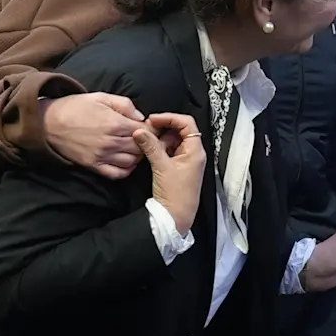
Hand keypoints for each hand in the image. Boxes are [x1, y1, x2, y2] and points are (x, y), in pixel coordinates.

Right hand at [45, 91, 147, 177]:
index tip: (150, 128)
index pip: (145, 131)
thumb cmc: (75, 107)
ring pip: (132, 162)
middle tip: (145, 139)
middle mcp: (111, 142)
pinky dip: (125, 170)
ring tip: (135, 149)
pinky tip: (125, 161)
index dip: (151, 130)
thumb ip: (125, 105)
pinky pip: (116, 174)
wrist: (48, 122)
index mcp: (115, 123)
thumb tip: (141, 117)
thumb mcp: (101, 97)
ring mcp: (101, 155)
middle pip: (141, 148)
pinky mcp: (92, 165)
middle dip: (147, 143)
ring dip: (137, 156)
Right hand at [136, 112, 205, 236]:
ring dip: (160, 139)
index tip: (153, 119)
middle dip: (163, 128)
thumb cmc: (175, 194)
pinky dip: (160, 148)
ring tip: (146, 141)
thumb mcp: (161, 167)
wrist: (175, 216)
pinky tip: (149, 151)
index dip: (169, 118)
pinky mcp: (179, 167)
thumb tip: (139, 131)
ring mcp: (186, 160)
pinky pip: (170, 151)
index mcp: (195, 150)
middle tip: (146, 130)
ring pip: (173, 141)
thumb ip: (150, 147)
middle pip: (180, 131)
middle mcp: (194, 153)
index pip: (187, 123)